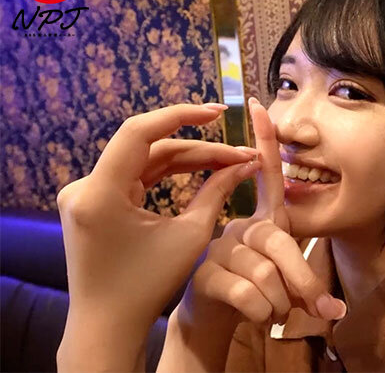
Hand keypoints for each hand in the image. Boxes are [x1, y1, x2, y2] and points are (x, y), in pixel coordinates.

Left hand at [57, 103, 262, 329]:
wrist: (108, 325)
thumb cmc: (148, 286)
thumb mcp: (190, 236)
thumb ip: (216, 192)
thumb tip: (245, 163)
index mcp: (100, 193)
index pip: (139, 132)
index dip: (181, 115)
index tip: (219, 113)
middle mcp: (84, 187)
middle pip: (149, 147)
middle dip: (198, 148)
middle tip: (239, 152)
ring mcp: (86, 194)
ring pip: (144, 160)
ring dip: (186, 159)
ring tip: (229, 161)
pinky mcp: (93, 203)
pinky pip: (135, 176)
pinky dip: (167, 173)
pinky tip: (200, 169)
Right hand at [178, 97, 345, 329]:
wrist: (215, 319)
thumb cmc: (256, 293)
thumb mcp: (286, 281)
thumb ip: (308, 285)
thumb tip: (337, 312)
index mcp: (262, 221)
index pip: (267, 177)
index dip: (264, 142)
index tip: (261, 105)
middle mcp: (239, 227)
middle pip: (279, 242)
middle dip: (305, 283)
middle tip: (320, 310)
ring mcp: (218, 249)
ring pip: (266, 275)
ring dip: (281, 304)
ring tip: (276, 314)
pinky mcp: (204, 275)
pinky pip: (247, 295)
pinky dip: (262, 314)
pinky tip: (257, 317)